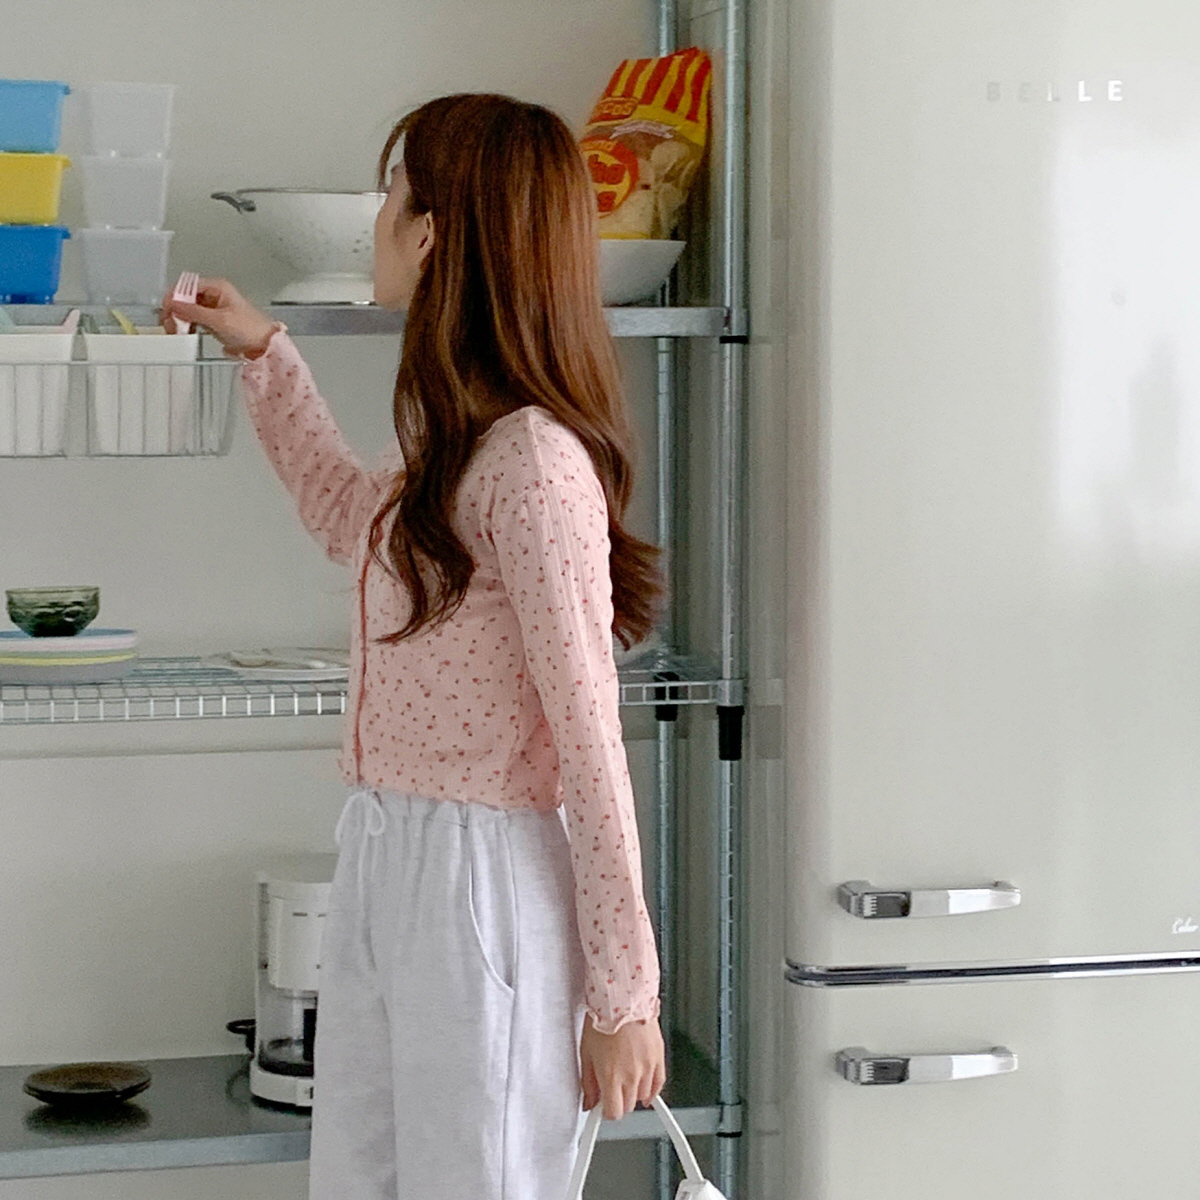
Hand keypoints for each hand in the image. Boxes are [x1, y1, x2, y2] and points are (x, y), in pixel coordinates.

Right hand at [159, 277, 277, 357]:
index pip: (188, 285)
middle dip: (175, 309)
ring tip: (175, 331)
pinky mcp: (214, 321)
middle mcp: (214, 294)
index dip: (175, 296)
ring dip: (180, 318)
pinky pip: (195, 319)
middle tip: (169, 324)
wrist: (265, 346)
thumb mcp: (219, 320)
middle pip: (186, 297)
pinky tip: (184, 332)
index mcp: (218, 287)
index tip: (166, 310)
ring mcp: (213, 308)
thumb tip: (172, 304)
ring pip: (188, 309)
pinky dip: (188, 325)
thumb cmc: (249, 329)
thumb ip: (194, 312)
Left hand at [580, 1013, 665, 1120]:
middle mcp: (631, 1075)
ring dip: (633, 1092)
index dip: (607, 1111)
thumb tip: (589, 1102)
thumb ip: (588, 1082)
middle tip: (611, 1088)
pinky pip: (659, 1083)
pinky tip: (646, 1091)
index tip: (603, 1105)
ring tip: (625, 1077)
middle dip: (619, 1100)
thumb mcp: (586, 1051)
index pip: (613, 1113)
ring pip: (642, 1096)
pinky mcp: (659, 1057)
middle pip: (628, 1106)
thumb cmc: (602, 1018)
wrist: (624, 997)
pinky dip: (652, 1090)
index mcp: (611, 1076)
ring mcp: (647, 1067)